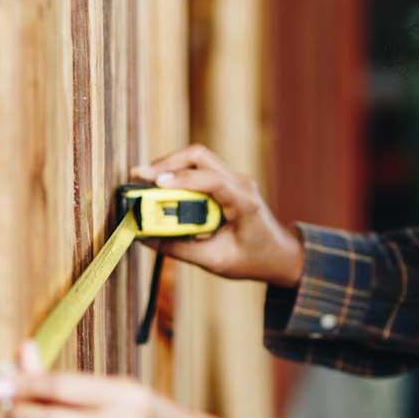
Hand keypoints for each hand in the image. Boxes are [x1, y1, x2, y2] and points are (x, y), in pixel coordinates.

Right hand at [130, 144, 303, 286]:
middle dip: (167, 163)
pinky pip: (198, 169)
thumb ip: (180, 249)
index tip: (156, 183)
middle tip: (138, 177)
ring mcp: (233, 179)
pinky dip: (176, 174)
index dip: (183, 179)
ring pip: (197, 158)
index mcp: (244, 203)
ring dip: (169, 166)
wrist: (279, 254)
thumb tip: (145, 238)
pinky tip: (159, 185)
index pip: (213, 180)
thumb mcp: (215, 261)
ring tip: (143, 181)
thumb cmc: (253, 259)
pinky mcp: (225, 182)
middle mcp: (240, 183)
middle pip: (200, 156)